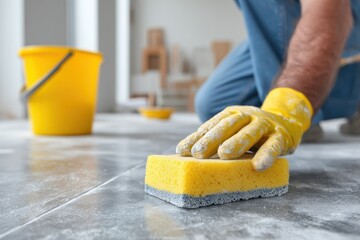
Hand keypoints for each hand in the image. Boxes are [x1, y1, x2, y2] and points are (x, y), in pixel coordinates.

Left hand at [176, 88, 312, 170]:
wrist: (285, 121)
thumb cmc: (249, 131)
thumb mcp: (232, 130)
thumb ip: (214, 138)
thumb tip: (186, 152)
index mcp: (231, 114)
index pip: (211, 125)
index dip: (196, 138)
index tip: (182, 151)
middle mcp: (246, 116)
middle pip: (227, 126)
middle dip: (211, 139)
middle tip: (198, 153)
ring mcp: (264, 124)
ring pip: (249, 132)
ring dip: (237, 142)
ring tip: (224, 154)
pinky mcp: (280, 136)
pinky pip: (273, 146)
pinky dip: (266, 155)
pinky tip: (258, 166)